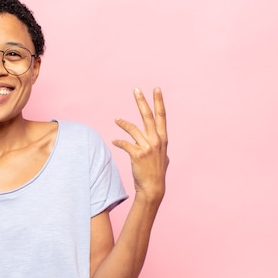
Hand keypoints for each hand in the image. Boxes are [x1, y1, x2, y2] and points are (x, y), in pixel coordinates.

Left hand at [112, 87, 168, 201]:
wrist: (153, 188)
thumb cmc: (157, 173)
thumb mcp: (164, 158)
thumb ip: (161, 148)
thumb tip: (161, 146)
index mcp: (163, 139)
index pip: (162, 116)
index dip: (159, 102)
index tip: (156, 89)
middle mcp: (156, 141)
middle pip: (148, 116)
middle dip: (142, 102)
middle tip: (136, 89)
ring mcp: (147, 147)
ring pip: (133, 129)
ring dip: (123, 123)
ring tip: (116, 119)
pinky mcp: (137, 155)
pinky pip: (124, 144)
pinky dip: (118, 141)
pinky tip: (114, 141)